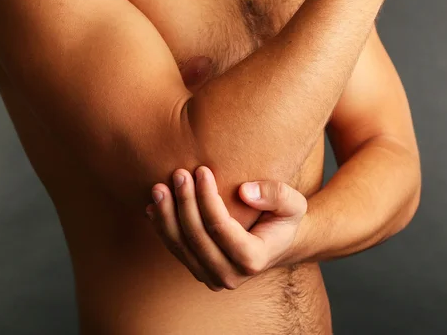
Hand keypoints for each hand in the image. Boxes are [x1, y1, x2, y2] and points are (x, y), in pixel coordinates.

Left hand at [146, 166, 307, 291]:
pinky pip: (176, 250)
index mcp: (253, 259)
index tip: (201, 170)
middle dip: (184, 203)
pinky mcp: (200, 271)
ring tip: (158, 189)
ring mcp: (212, 277)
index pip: (220, 227)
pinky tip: (153, 207)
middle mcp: (230, 275)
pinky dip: (163, 229)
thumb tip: (245, 191)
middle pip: (197, 237)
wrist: (278, 242)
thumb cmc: (284, 218)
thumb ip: (276, 195)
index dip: (207, 198)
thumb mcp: (293, 203)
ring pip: (181, 247)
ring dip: (166, 217)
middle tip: (177, 174)